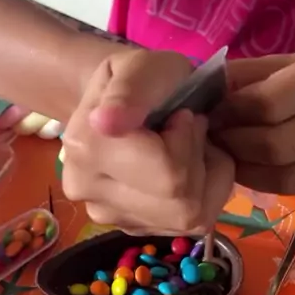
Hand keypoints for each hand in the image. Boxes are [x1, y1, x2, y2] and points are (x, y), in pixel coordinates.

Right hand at [62, 48, 234, 232]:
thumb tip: (106, 122)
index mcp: (88, 148)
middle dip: (202, 163)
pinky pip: (186, 225)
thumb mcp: (143, 67)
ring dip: (206, 180)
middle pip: (181, 204)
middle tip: (191, 131)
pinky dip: (201, 195)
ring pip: (187, 218)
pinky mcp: (128, 227)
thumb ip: (130, 91)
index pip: (170, 174)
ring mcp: (106, 215)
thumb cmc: (139, 77)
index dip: (191, 142)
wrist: (119, 100)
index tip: (183, 114)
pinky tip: (184, 168)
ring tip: (189, 148)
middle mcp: (87, 190)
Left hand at [212, 43, 294, 195]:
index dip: (232, 112)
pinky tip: (251, 169)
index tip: (212, 114)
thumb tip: (205, 89)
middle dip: (235, 143)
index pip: (270, 101)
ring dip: (246, 168)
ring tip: (229, 156)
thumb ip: (254, 74)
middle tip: (215, 139)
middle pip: (278, 143)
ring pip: (287, 175)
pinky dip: (265, 183)